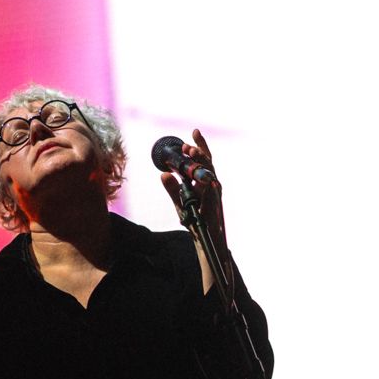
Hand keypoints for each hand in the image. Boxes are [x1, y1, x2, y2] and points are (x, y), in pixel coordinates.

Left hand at [161, 129, 229, 293]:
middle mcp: (213, 189)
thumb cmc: (197, 224)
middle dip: (200, 154)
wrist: (208, 247)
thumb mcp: (180, 204)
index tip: (193, 131)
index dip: (200, 146)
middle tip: (188, 146)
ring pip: (212, 179)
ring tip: (193, 155)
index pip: (204, 161)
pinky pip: (214, 200)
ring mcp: (215, 201)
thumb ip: (173, 189)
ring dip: (203, 166)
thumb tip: (163, 174)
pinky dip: (211, 190)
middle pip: (209, 166)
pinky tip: (207, 181)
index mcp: (205, 184)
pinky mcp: (215, 214)